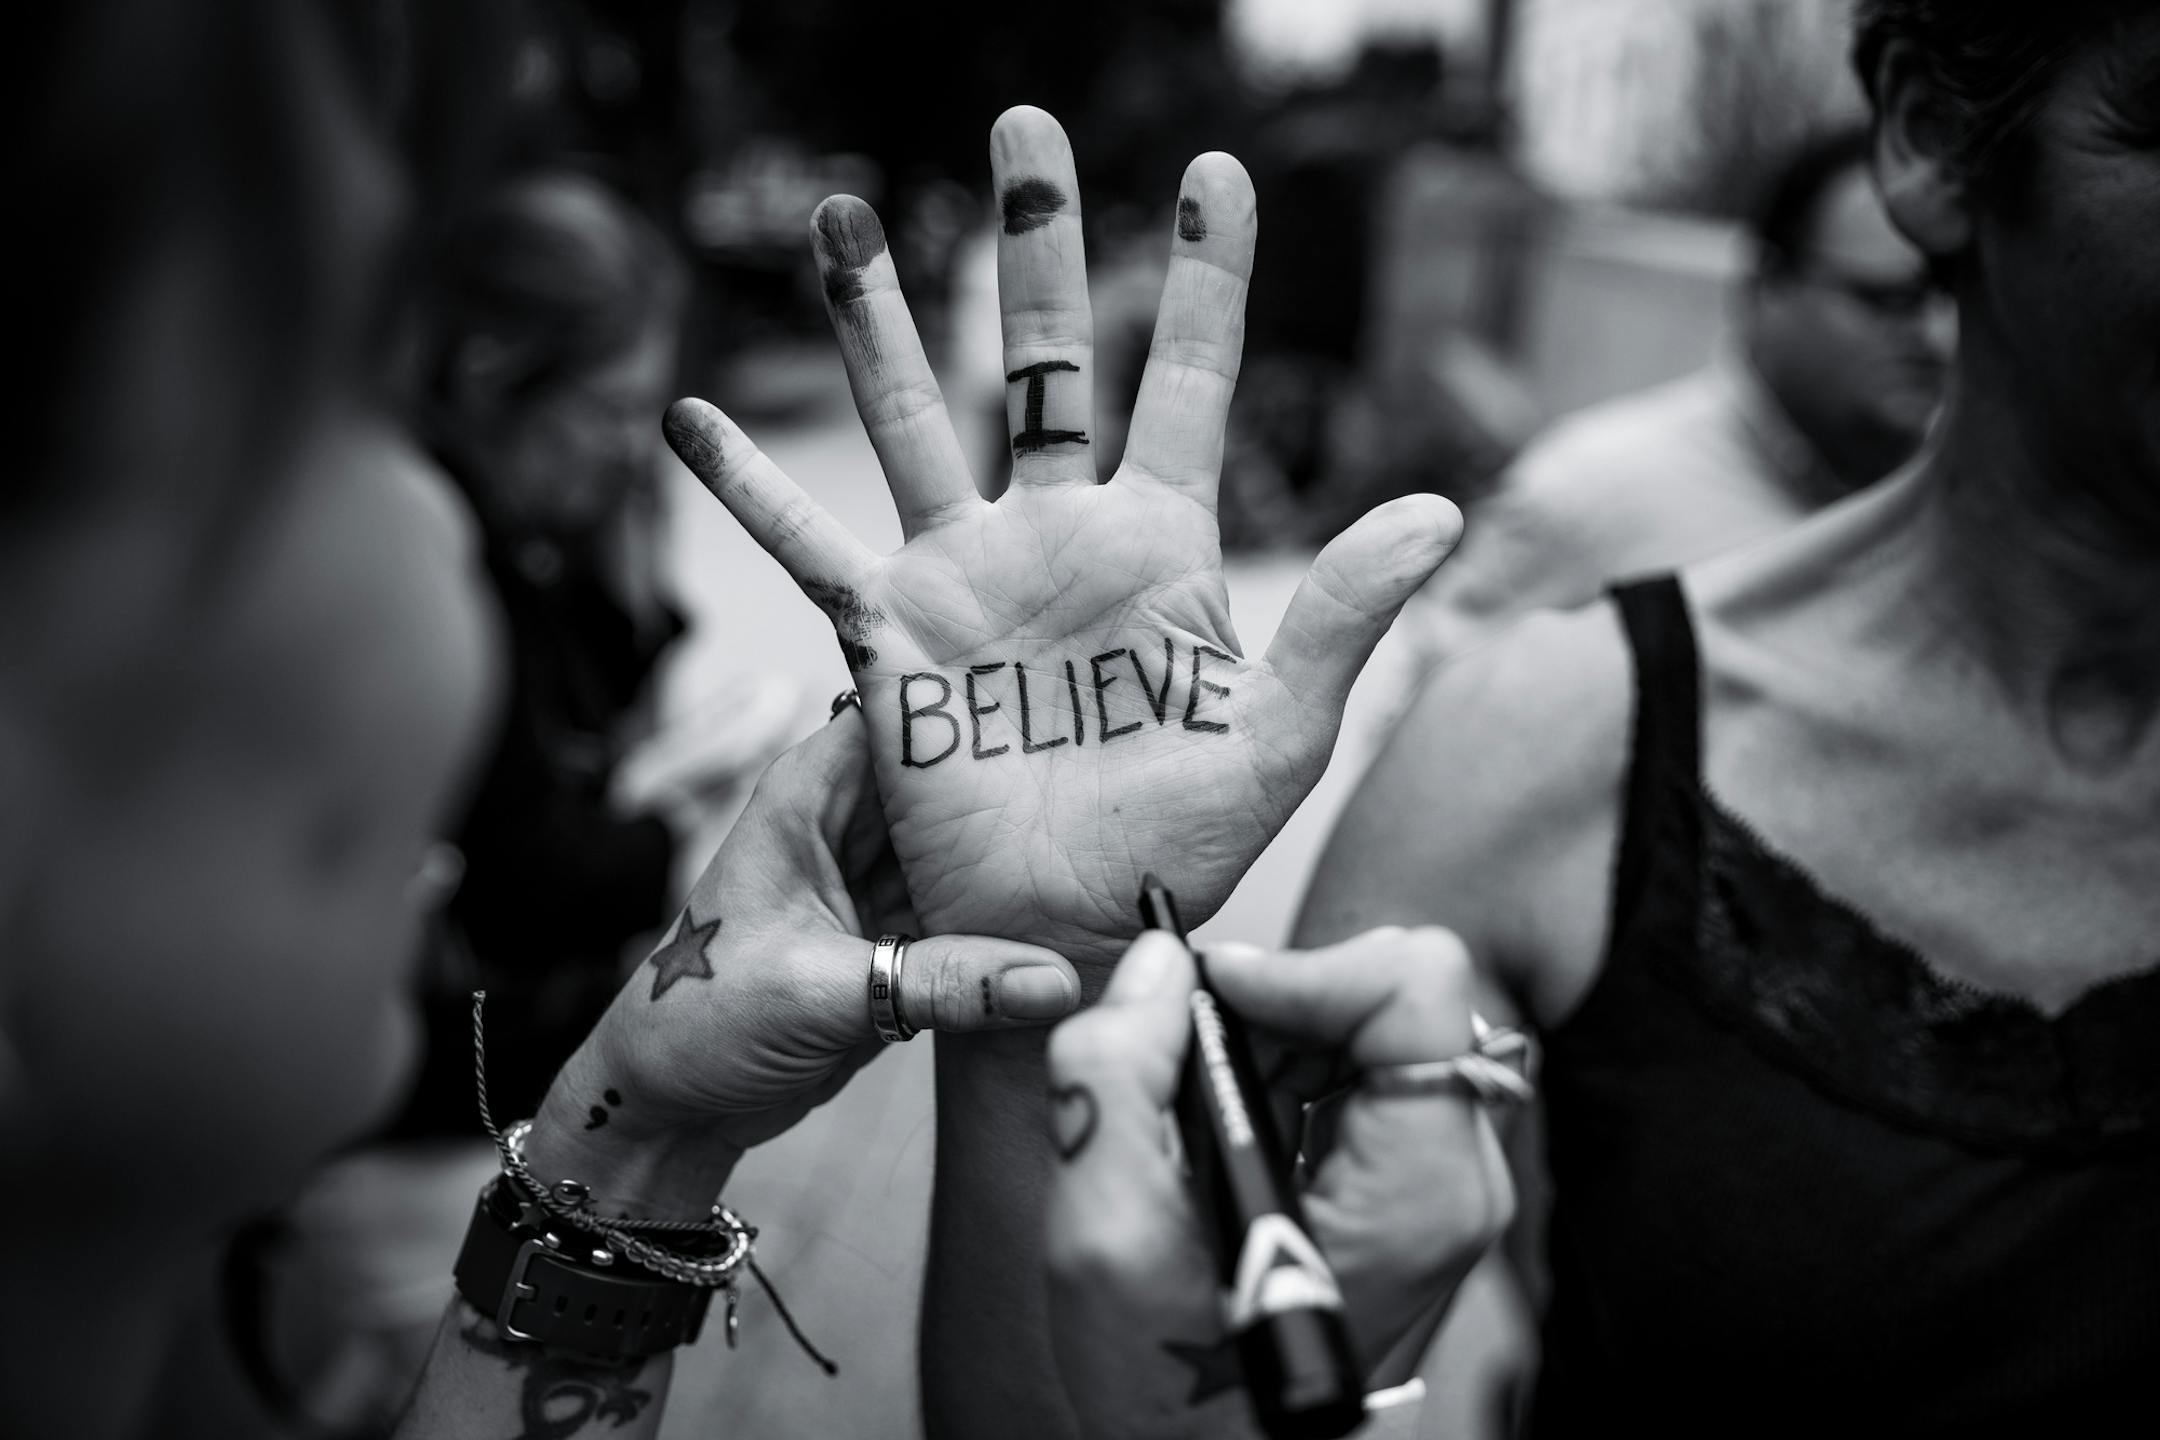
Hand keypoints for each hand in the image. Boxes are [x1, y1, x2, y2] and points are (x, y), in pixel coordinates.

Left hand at [520, 705, 1080, 1212]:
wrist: (673, 1106)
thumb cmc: (699, 1022)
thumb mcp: (822, 993)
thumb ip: (943, 982)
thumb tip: (1054, 979)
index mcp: (811, 794)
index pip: (905, 713)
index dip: (979, 699)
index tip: (1064, 699)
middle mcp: (850, 824)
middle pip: (952, 780)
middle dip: (1020, 784)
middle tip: (1114, 777)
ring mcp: (878, 881)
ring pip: (968, 850)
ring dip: (1022, 859)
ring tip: (1112, 845)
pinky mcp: (902, 938)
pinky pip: (974, 914)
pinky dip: (1013, 921)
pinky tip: (1079, 912)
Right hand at [661, 107, 1461, 977]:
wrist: (1072, 931)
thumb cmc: (1183, 847)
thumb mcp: (1279, 735)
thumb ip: (1339, 617)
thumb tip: (1435, 507)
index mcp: (1160, 544)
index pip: (1184, 379)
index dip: (1202, 277)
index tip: (1217, 172)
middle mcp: (1057, 535)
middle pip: (1038, 361)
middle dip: (1032, 242)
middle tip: (1024, 124)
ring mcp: (964, 576)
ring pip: (913, 419)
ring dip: (873, 322)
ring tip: (843, 218)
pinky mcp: (887, 637)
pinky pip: (806, 549)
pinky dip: (749, 490)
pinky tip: (689, 419)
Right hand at [1042, 928, 1513, 1437]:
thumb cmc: (1172, 1397)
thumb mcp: (1104, 1238)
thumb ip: (1116, 1075)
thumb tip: (1158, 967)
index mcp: (1420, 1190)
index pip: (1416, 984)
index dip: (1303, 966)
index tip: (1214, 996)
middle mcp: (1453, 1177)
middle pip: (1391, 994)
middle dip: (1274, 1002)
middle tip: (1181, 1053)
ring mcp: (1435, 1183)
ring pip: (1370, 1023)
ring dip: (1269, 1035)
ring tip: (1189, 1103)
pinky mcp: (1406, 1187)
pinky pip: (1356, 1072)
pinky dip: (1279, 1069)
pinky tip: (1218, 1130)